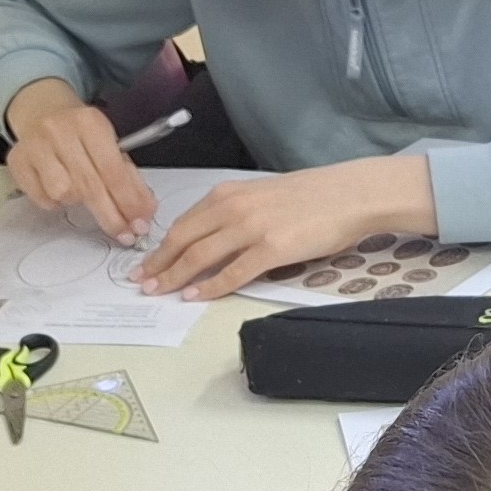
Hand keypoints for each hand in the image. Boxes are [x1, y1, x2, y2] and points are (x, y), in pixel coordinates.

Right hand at [4, 80, 156, 243]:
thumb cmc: (80, 133)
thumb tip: (144, 210)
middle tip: (125, 234)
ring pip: (63, 193)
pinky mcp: (17, 161)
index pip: (113, 170)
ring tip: (80, 190)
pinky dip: (54, 201)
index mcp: (89, 122)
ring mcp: (35, 145)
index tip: (140, 223)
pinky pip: (42, 198)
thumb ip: (129, 177)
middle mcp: (59, 130)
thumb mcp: (109, 144)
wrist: (42, 111)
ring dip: (77, 200)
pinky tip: (57, 187)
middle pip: (90, 185)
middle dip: (111, 215)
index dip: (128, 202)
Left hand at [135, 156, 433, 298]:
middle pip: (183, 240)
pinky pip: (233, 273)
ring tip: (159, 292)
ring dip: (175, 277)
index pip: (184, 223)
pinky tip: (195, 296)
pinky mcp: (272, 249)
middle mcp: (234, 208)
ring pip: (200, 256)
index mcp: (230, 194)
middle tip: (140, 282)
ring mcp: (252, 228)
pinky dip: (210, 287)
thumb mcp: (263, 196)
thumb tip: (214, 239)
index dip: (161, 246)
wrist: (350, 194)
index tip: (146, 262)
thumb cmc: (313, 196)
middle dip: (158, 264)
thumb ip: (236, 214)